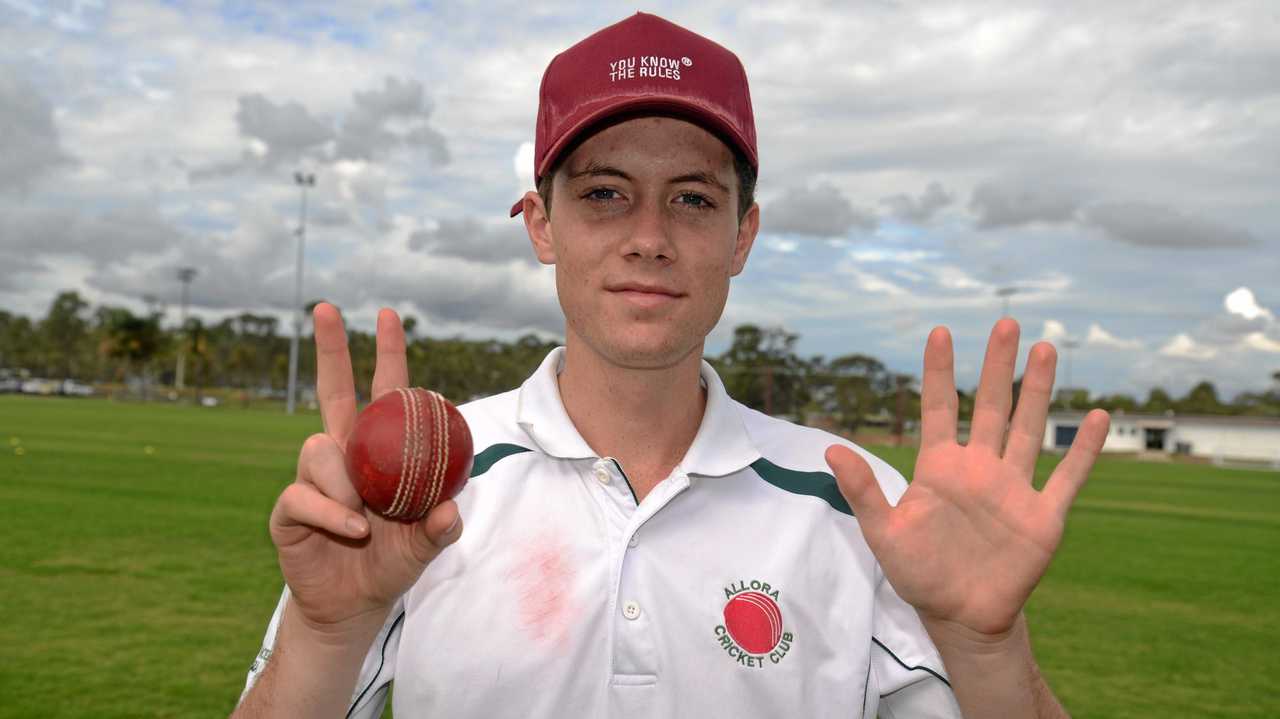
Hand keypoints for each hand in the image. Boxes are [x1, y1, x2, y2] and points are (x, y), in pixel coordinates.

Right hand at [268, 304, 462, 633]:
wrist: (354, 606)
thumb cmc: (392, 563)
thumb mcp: (427, 546)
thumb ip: (441, 528)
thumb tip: (451, 510)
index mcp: (379, 451)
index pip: (385, 392)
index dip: (387, 353)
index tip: (389, 314)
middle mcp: (343, 453)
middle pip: (332, 389)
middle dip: (330, 346)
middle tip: (326, 307)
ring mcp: (312, 477)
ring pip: (319, 448)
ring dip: (346, 482)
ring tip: (367, 518)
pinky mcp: (288, 507)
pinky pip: (304, 495)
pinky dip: (332, 512)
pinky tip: (353, 529)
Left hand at [827, 319, 1107, 637]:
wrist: (960, 616)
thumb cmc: (919, 573)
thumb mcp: (883, 532)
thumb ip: (864, 490)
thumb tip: (831, 450)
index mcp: (940, 468)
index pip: (941, 409)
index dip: (940, 372)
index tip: (940, 332)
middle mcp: (980, 468)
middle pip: (992, 406)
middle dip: (998, 365)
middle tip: (1006, 322)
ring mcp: (1013, 488)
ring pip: (1030, 428)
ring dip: (1038, 391)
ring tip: (1045, 349)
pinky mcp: (1042, 516)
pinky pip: (1067, 477)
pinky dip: (1084, 450)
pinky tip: (1098, 417)